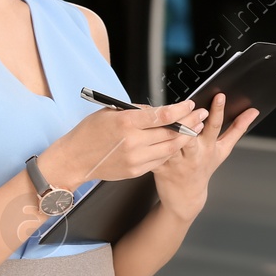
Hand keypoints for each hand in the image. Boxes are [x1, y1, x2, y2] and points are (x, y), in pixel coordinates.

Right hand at [41, 98, 201, 186]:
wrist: (75, 159)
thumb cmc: (90, 133)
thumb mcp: (111, 112)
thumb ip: (136, 112)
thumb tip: (160, 110)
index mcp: (126, 122)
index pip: (162, 116)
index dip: (180, 110)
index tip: (190, 105)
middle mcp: (133, 141)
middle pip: (170, 133)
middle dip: (189, 123)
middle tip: (200, 115)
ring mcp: (135, 159)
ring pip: (169, 148)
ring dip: (185, 138)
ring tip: (195, 129)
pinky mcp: (136, 171)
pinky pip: (160, 160)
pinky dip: (169, 151)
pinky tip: (176, 144)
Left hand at [153, 93, 260, 221]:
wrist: (187, 196)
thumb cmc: (204, 168)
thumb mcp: (223, 150)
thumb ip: (237, 129)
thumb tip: (253, 111)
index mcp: (209, 147)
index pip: (215, 126)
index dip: (218, 111)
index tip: (220, 96)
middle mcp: (194, 153)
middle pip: (193, 134)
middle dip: (193, 120)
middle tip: (193, 107)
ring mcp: (177, 160)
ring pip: (173, 143)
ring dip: (172, 130)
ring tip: (170, 115)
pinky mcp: (160, 165)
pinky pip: (156, 152)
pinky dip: (152, 143)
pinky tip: (150, 129)